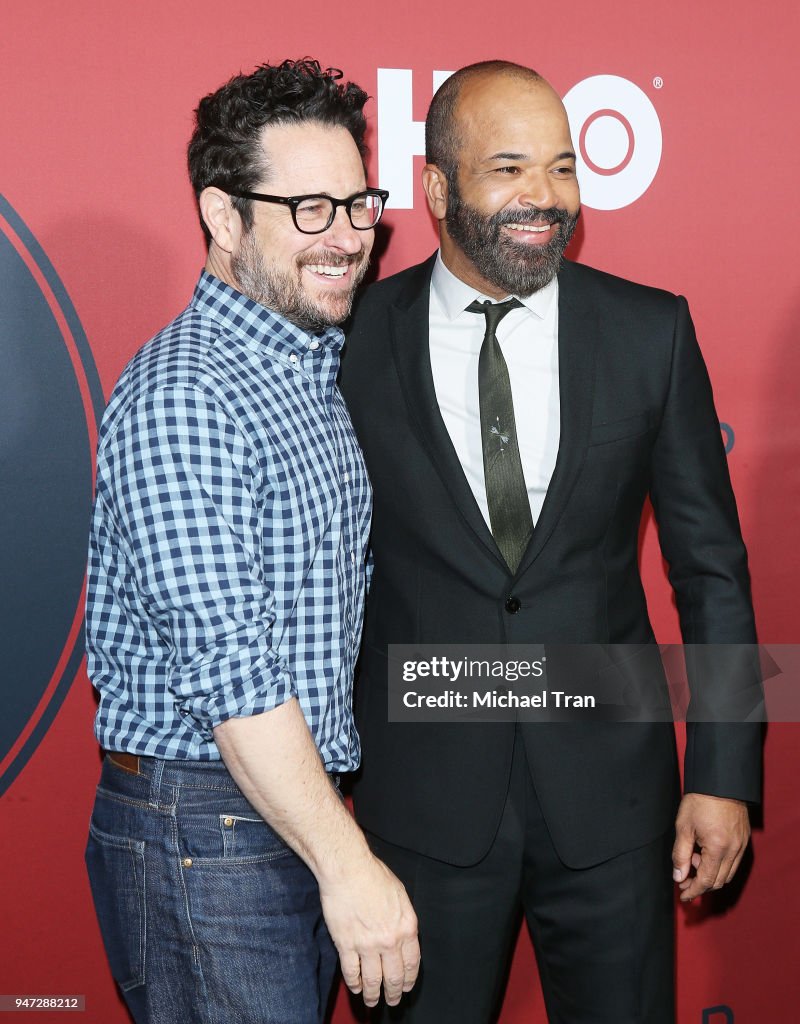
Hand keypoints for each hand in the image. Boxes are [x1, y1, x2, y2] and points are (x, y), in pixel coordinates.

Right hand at [318, 854, 419, 1006]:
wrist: (348, 869)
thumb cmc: (373, 875)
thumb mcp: (400, 894)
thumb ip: (403, 918)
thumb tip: (404, 933)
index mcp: (406, 926)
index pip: (412, 963)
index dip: (409, 979)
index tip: (407, 986)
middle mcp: (390, 940)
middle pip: (394, 976)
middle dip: (394, 992)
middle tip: (393, 1000)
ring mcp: (367, 945)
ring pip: (373, 980)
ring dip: (373, 995)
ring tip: (373, 1001)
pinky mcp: (346, 945)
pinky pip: (352, 972)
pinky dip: (354, 983)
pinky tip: (356, 987)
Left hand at [672, 793, 749, 901]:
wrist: (719, 782)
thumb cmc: (699, 801)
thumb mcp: (683, 827)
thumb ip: (680, 854)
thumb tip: (679, 877)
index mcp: (718, 848)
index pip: (706, 881)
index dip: (693, 891)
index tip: (683, 896)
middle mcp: (733, 850)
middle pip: (718, 881)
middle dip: (700, 885)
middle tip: (683, 880)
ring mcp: (741, 846)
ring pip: (727, 874)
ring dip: (710, 876)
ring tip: (692, 861)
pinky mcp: (744, 840)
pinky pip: (733, 862)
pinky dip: (719, 865)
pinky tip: (704, 855)